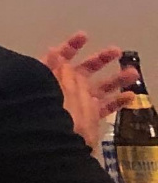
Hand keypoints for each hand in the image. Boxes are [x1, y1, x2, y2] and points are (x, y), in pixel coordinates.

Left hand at [44, 32, 130, 146]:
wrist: (53, 146)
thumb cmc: (49, 116)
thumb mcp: (52, 92)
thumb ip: (54, 72)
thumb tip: (55, 51)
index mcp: (55, 79)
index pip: (61, 58)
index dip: (71, 46)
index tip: (84, 36)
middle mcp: (67, 88)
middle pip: (85, 70)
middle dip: (101, 59)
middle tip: (117, 51)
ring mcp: (80, 102)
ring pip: (100, 87)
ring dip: (116, 79)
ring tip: (133, 72)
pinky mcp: (90, 117)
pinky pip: (105, 106)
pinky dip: (118, 101)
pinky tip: (133, 96)